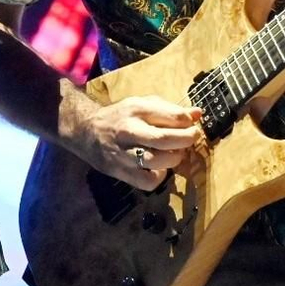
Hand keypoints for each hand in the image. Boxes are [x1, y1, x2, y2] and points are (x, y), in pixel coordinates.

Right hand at [76, 95, 203, 190]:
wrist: (87, 131)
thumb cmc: (121, 116)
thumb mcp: (142, 104)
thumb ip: (170, 109)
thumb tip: (198, 114)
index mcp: (135, 110)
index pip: (170, 116)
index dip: (188, 121)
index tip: (194, 123)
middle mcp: (129, 131)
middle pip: (164, 139)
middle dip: (186, 139)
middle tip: (192, 137)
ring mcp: (124, 154)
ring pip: (158, 161)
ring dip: (175, 157)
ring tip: (176, 151)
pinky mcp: (121, 172)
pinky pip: (148, 181)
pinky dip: (159, 176)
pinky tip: (159, 167)